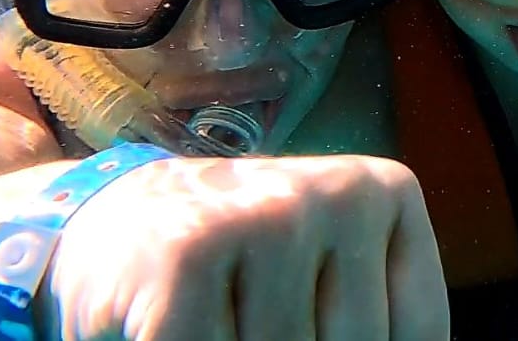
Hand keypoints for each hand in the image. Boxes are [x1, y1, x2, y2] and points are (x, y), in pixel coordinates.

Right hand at [41, 155, 449, 340]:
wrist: (102, 222)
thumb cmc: (235, 263)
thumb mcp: (328, 272)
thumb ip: (368, 319)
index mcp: (382, 192)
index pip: (415, 335)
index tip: (309, 321)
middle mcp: (333, 192)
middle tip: (247, 316)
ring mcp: (264, 218)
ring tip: (218, 315)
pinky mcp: (188, 257)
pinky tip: (172, 321)